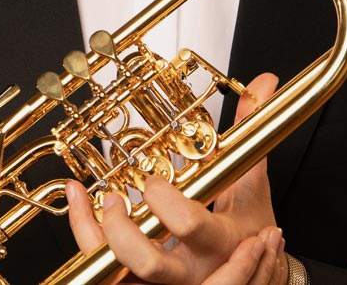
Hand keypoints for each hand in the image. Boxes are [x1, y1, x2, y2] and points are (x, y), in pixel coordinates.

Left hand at [66, 73, 286, 284]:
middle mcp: (193, 269)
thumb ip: (251, 128)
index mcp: (220, 241)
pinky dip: (89, 239)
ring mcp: (167, 282)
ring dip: (96, 238)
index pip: (190, 225)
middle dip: (122, 232)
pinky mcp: (145, 284)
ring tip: (92, 199)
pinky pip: (108, 273)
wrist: (253, 269)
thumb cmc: (248, 223)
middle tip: (115, 198)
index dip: (167, 202)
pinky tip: (82, 208)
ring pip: (119, 274)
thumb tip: (264, 82)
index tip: (153, 182)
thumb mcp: (252, 178)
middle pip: (149, 263)